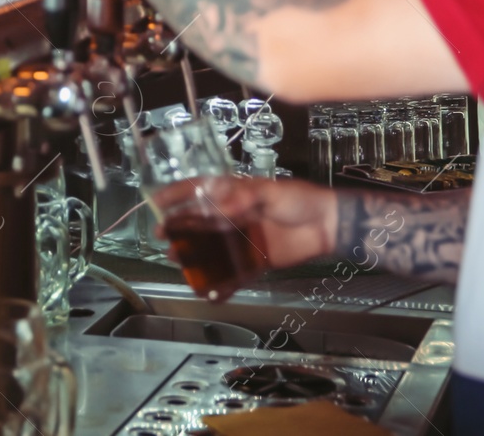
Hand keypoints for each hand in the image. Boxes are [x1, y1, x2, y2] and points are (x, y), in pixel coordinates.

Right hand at [153, 176, 337, 271]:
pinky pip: (235, 274)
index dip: (176, 195)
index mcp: (235, 194)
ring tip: (177, 260)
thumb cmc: (300, 199)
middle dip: (178, 228)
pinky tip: (210, 292)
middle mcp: (234, 217)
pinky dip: (223, 285)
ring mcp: (243, 240)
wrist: (328, 224)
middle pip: (199, 222)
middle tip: (161, 236)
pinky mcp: (256, 260)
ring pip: (211, 249)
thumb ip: (244, 198)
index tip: (155, 202)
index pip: (199, 190)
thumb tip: (221, 206)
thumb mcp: (271, 191)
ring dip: (194, 255)